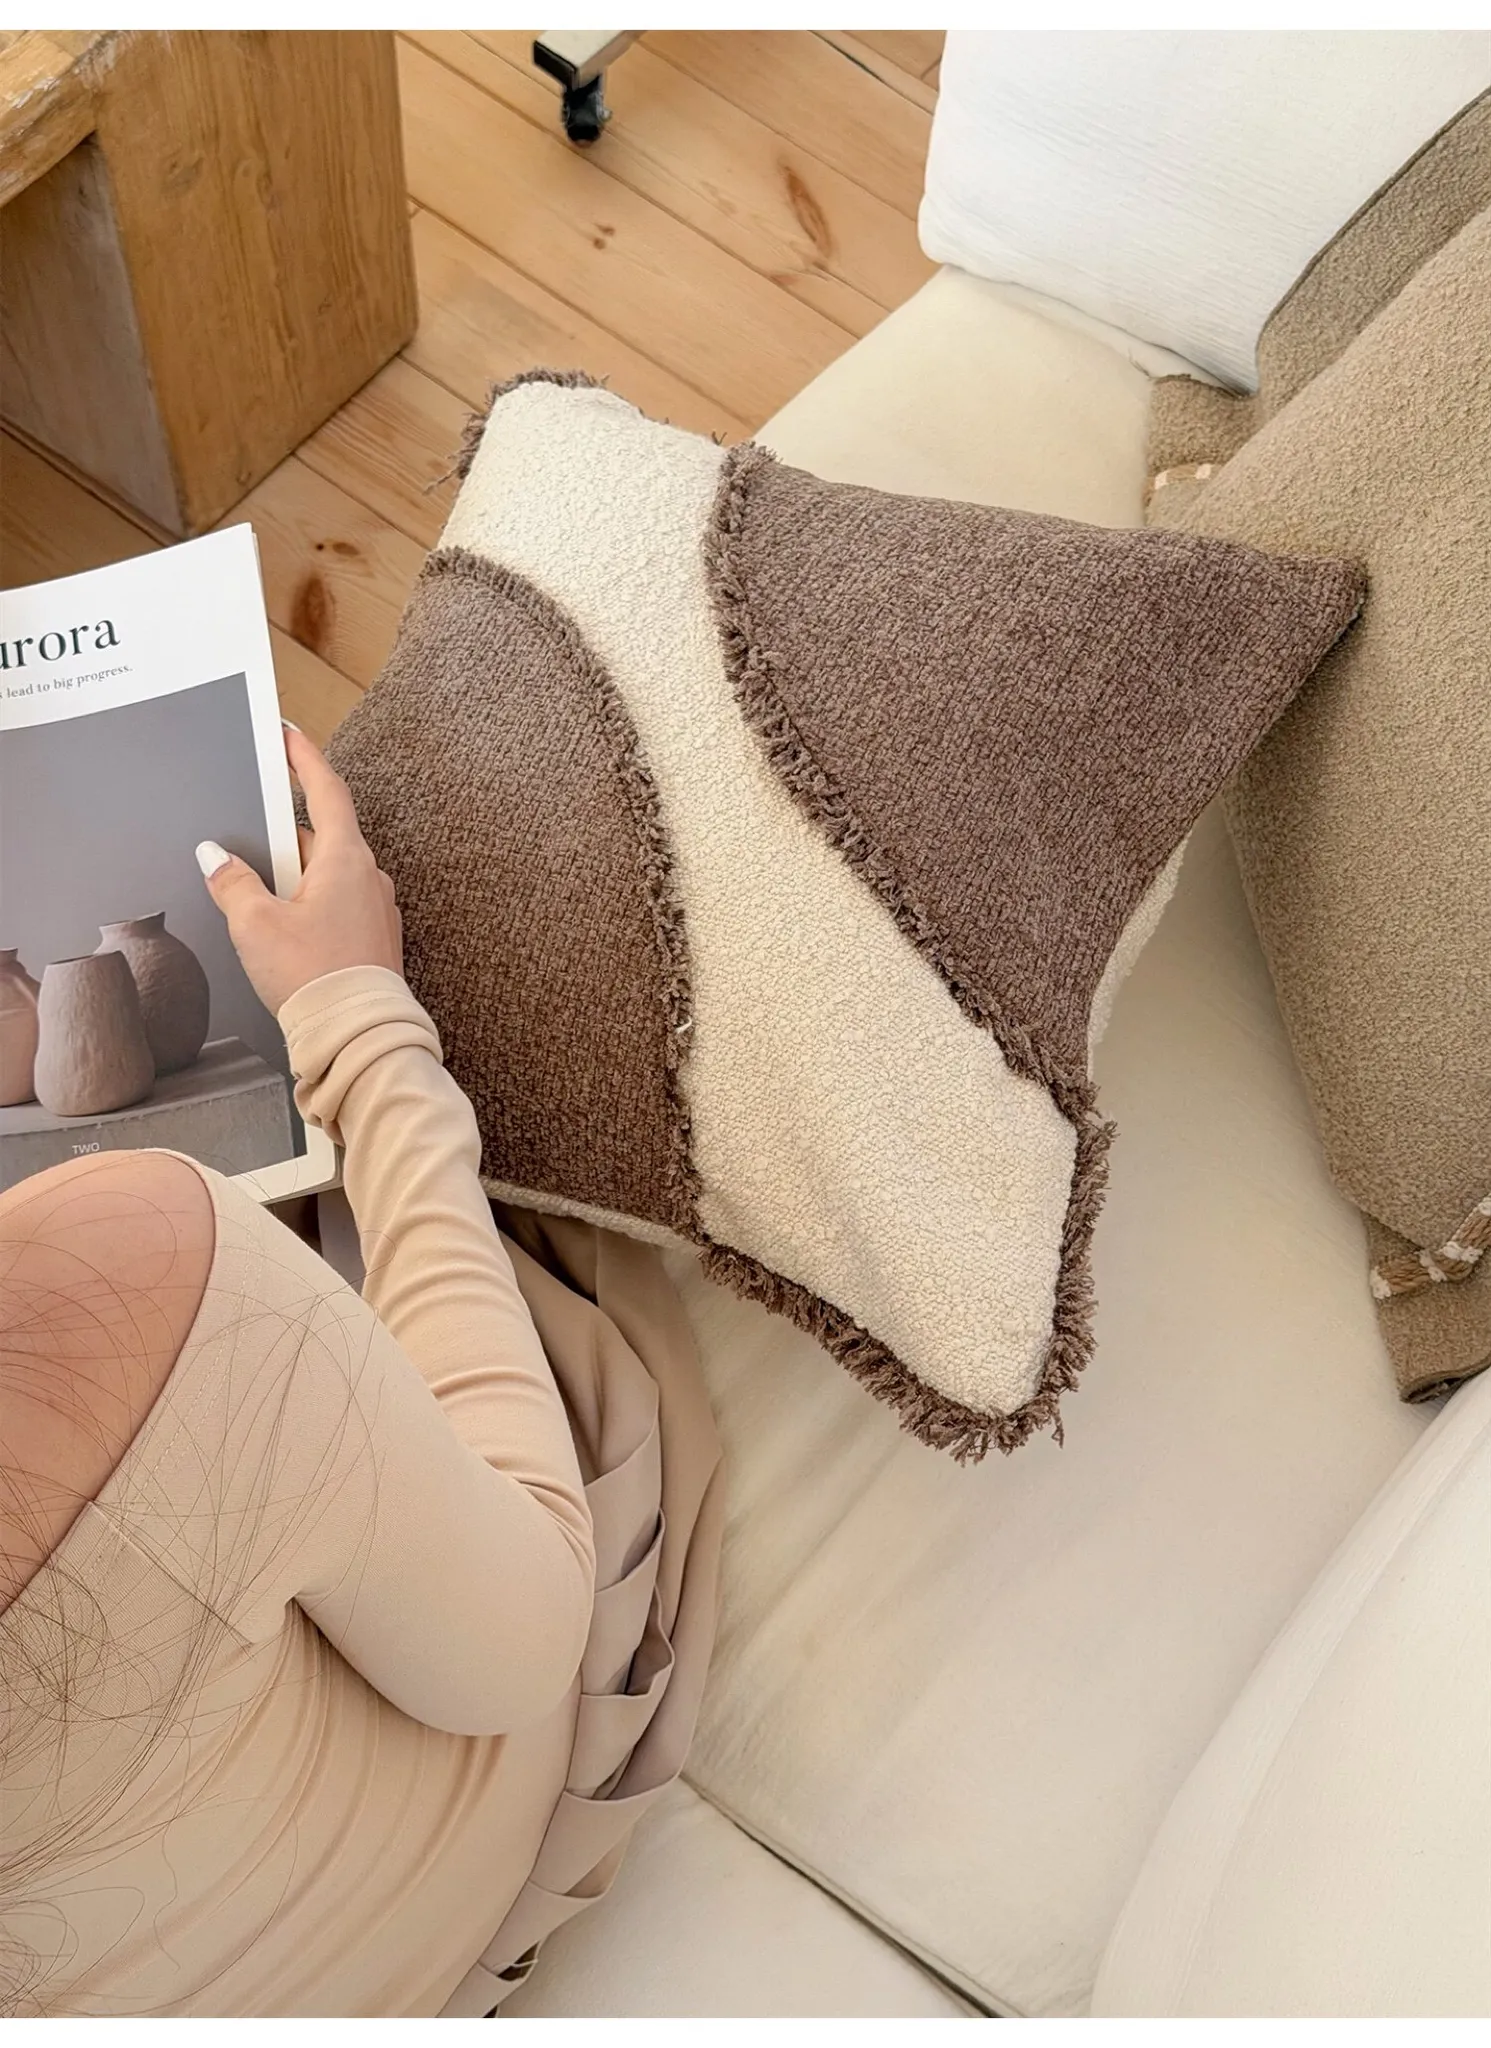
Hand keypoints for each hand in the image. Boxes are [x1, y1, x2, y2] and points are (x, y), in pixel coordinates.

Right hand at [197, 723, 402, 1015]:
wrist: (358, 1037)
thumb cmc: (315, 977)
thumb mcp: (255, 924)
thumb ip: (232, 882)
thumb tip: (215, 857)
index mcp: (346, 858)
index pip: (326, 790)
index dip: (304, 759)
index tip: (287, 735)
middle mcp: (369, 877)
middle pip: (322, 837)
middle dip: (282, 836)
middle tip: (246, 837)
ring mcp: (376, 909)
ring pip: (327, 875)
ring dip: (293, 877)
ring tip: (255, 897)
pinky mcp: (372, 940)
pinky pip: (336, 905)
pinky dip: (308, 905)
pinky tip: (282, 930)